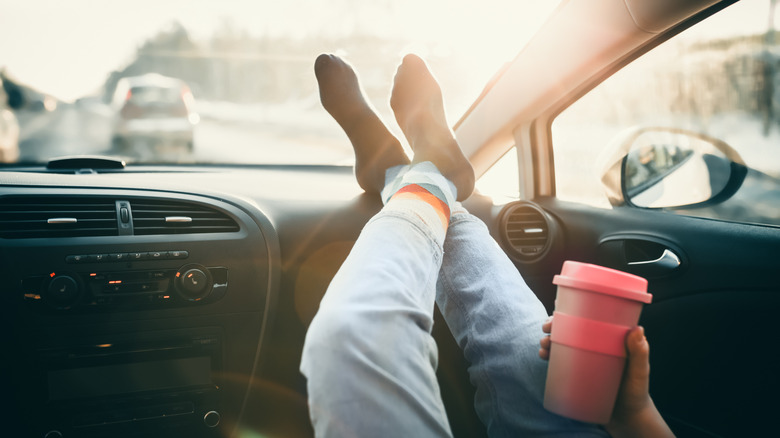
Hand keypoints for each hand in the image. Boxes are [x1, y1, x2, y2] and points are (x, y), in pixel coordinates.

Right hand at [539, 317, 673, 436]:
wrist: (628, 419)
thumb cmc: (637, 393)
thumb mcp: (639, 372)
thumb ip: (640, 353)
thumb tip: (638, 329)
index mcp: (609, 338)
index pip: (588, 317)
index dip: (570, 310)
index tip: (557, 307)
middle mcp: (594, 345)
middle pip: (570, 328)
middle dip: (554, 324)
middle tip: (547, 329)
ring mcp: (584, 359)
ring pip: (562, 343)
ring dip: (548, 340)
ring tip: (544, 346)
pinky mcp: (577, 374)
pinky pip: (560, 361)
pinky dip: (549, 355)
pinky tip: (543, 356)